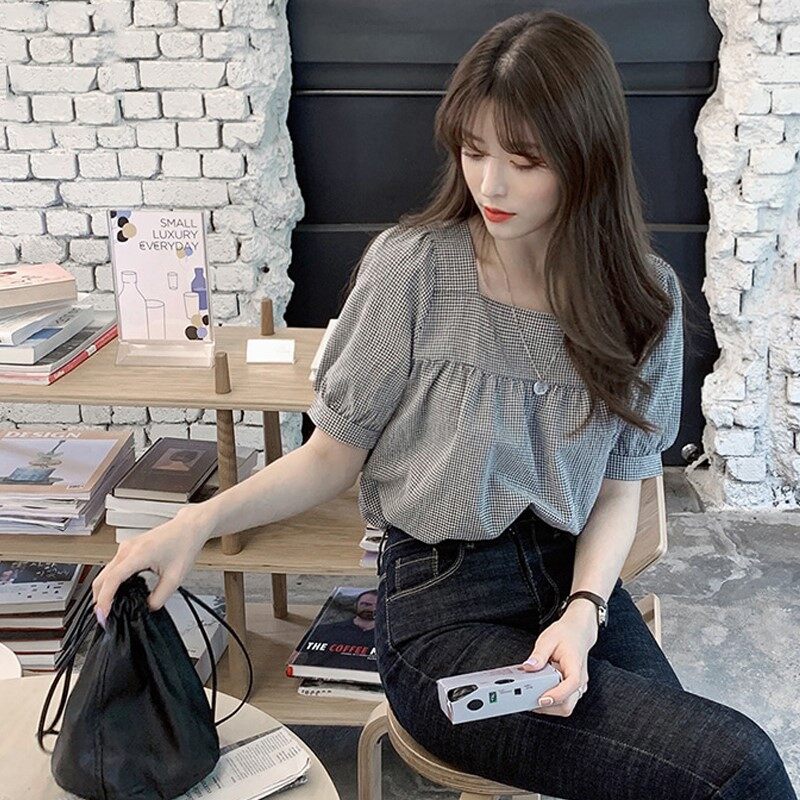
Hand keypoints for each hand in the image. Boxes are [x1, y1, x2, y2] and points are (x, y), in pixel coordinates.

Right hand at [92, 505, 210, 622]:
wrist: (188, 527)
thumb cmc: (184, 544)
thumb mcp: (175, 578)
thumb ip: (159, 597)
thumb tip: (147, 608)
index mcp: (139, 554)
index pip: (113, 579)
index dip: (105, 599)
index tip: (104, 614)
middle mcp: (128, 548)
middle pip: (102, 577)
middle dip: (99, 599)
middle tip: (104, 617)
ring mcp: (126, 547)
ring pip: (105, 572)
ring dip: (104, 591)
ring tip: (110, 608)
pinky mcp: (128, 548)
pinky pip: (112, 568)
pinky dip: (110, 582)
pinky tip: (117, 592)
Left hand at [522, 601, 598, 716]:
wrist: (578, 632)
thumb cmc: (565, 635)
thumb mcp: (548, 639)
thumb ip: (538, 654)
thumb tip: (529, 667)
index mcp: (575, 666)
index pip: (571, 685)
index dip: (556, 695)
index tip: (542, 699)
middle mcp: (579, 680)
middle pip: (568, 704)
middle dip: (548, 706)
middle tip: (530, 699)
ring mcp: (577, 686)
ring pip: (566, 706)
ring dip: (549, 706)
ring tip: (532, 695)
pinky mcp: (572, 688)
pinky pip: (563, 701)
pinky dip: (551, 701)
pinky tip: (539, 692)